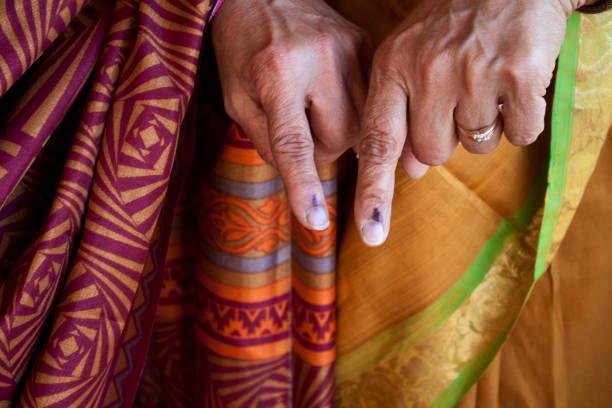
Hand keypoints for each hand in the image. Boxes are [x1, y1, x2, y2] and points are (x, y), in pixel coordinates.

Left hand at [212, 0, 368, 229]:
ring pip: (363, 123)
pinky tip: (334, 98)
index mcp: (276, 73)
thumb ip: (264, 139)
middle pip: (339, 138)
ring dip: (339, 132)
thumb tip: (299, 173)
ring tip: (316, 110)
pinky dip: (355, 112)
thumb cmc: (241, 46)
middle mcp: (319, 59)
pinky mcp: (365, 44)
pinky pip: (373, 100)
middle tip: (301, 131)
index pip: (293, 143)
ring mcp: (349, 49)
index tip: (314, 222)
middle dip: (320, 149)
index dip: (303, 186)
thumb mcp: (236, 96)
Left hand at [354, 0, 582, 245]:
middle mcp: (428, 70)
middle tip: (456, 98)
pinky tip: (514, 85)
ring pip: (476, 146)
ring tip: (484, 84)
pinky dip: (520, 120)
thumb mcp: (409, 59)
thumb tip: (408, 170)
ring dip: (483, 127)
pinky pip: (519, 133)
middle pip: (431, 154)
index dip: (374, 190)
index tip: (371, 232)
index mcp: (393, 68)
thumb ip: (399, 114)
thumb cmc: (452, 26)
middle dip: (445, 139)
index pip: (378, 142)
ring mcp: (474, 72)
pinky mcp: (519, 74)